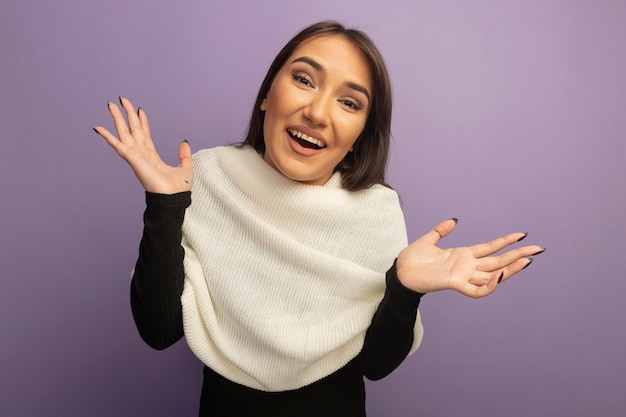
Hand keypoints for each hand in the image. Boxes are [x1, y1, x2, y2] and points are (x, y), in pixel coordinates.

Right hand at [92, 97, 192, 193]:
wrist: (172, 199)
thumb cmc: (177, 190)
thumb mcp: (185, 168)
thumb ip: (184, 155)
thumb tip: (184, 142)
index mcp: (152, 157)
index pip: (145, 135)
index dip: (143, 122)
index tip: (140, 109)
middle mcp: (142, 155)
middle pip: (133, 130)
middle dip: (128, 114)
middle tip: (122, 99)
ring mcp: (136, 157)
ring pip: (124, 133)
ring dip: (117, 118)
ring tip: (111, 104)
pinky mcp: (133, 159)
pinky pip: (118, 145)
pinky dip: (107, 136)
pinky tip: (98, 128)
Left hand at [396, 219, 543, 297]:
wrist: (399, 272)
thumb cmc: (412, 259)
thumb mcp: (428, 240)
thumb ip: (441, 230)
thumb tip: (453, 220)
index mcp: (462, 256)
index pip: (490, 248)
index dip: (506, 242)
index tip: (522, 234)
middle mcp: (466, 267)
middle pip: (498, 261)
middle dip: (518, 255)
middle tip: (538, 249)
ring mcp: (462, 276)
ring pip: (493, 275)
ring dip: (510, 269)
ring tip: (526, 260)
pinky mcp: (455, 284)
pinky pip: (477, 290)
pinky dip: (489, 285)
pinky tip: (499, 275)